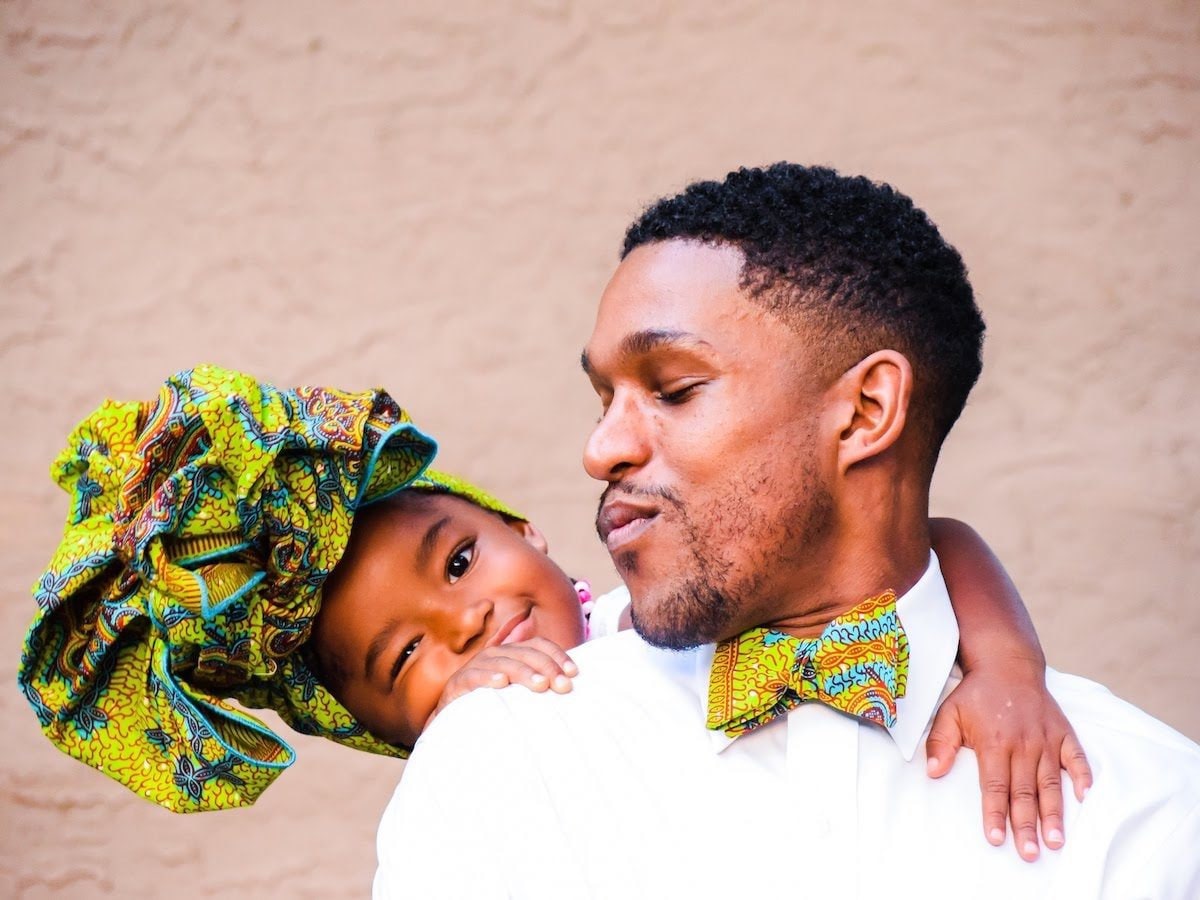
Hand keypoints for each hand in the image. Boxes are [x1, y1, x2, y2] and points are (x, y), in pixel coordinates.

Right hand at [428, 638, 578, 724]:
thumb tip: (572, 687)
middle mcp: (496, 655)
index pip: (539, 645)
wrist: (454, 721)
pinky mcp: (458, 682)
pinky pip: (474, 676)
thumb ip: (541, 685)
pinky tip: (501, 683)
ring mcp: (476, 666)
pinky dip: (488, 677)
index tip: (574, 673)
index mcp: (512, 653)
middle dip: (547, 668)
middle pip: (525, 653)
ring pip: (504, 663)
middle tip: (563, 685)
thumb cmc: (494, 706)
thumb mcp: (520, 694)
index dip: (557, 655)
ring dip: (524, 673)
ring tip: (541, 684)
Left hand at [925, 659, 1092, 862]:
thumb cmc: (976, 695)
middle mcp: (1023, 743)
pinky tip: (1086, 797)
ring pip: (1051, 782)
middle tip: (1030, 854)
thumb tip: (932, 772)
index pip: (995, 785)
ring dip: (1054, 813)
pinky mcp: (1064, 733)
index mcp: (993, 742)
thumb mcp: (948, 713)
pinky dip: (1083, 777)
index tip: (996, 838)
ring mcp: (1046, 739)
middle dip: (1026, 825)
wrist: (1007, 664)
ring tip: (1056, 840)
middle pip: (1024, 791)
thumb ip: (940, 743)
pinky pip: (1077, 758)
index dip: (995, 813)